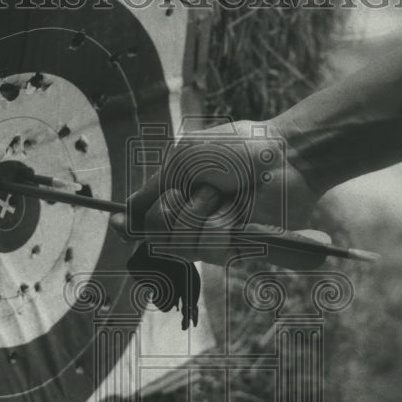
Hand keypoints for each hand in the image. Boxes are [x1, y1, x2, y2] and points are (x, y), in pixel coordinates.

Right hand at [110, 119, 329, 267]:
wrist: (282, 154)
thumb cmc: (236, 149)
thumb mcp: (182, 162)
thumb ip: (150, 191)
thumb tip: (120, 217)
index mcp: (177, 199)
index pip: (144, 225)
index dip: (131, 228)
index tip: (120, 224)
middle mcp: (192, 223)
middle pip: (156, 238)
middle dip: (169, 211)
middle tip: (199, 188)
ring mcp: (214, 239)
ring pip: (181, 245)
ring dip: (198, 214)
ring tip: (223, 194)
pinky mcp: (239, 251)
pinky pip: (211, 249)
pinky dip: (220, 225)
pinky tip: (237, 211)